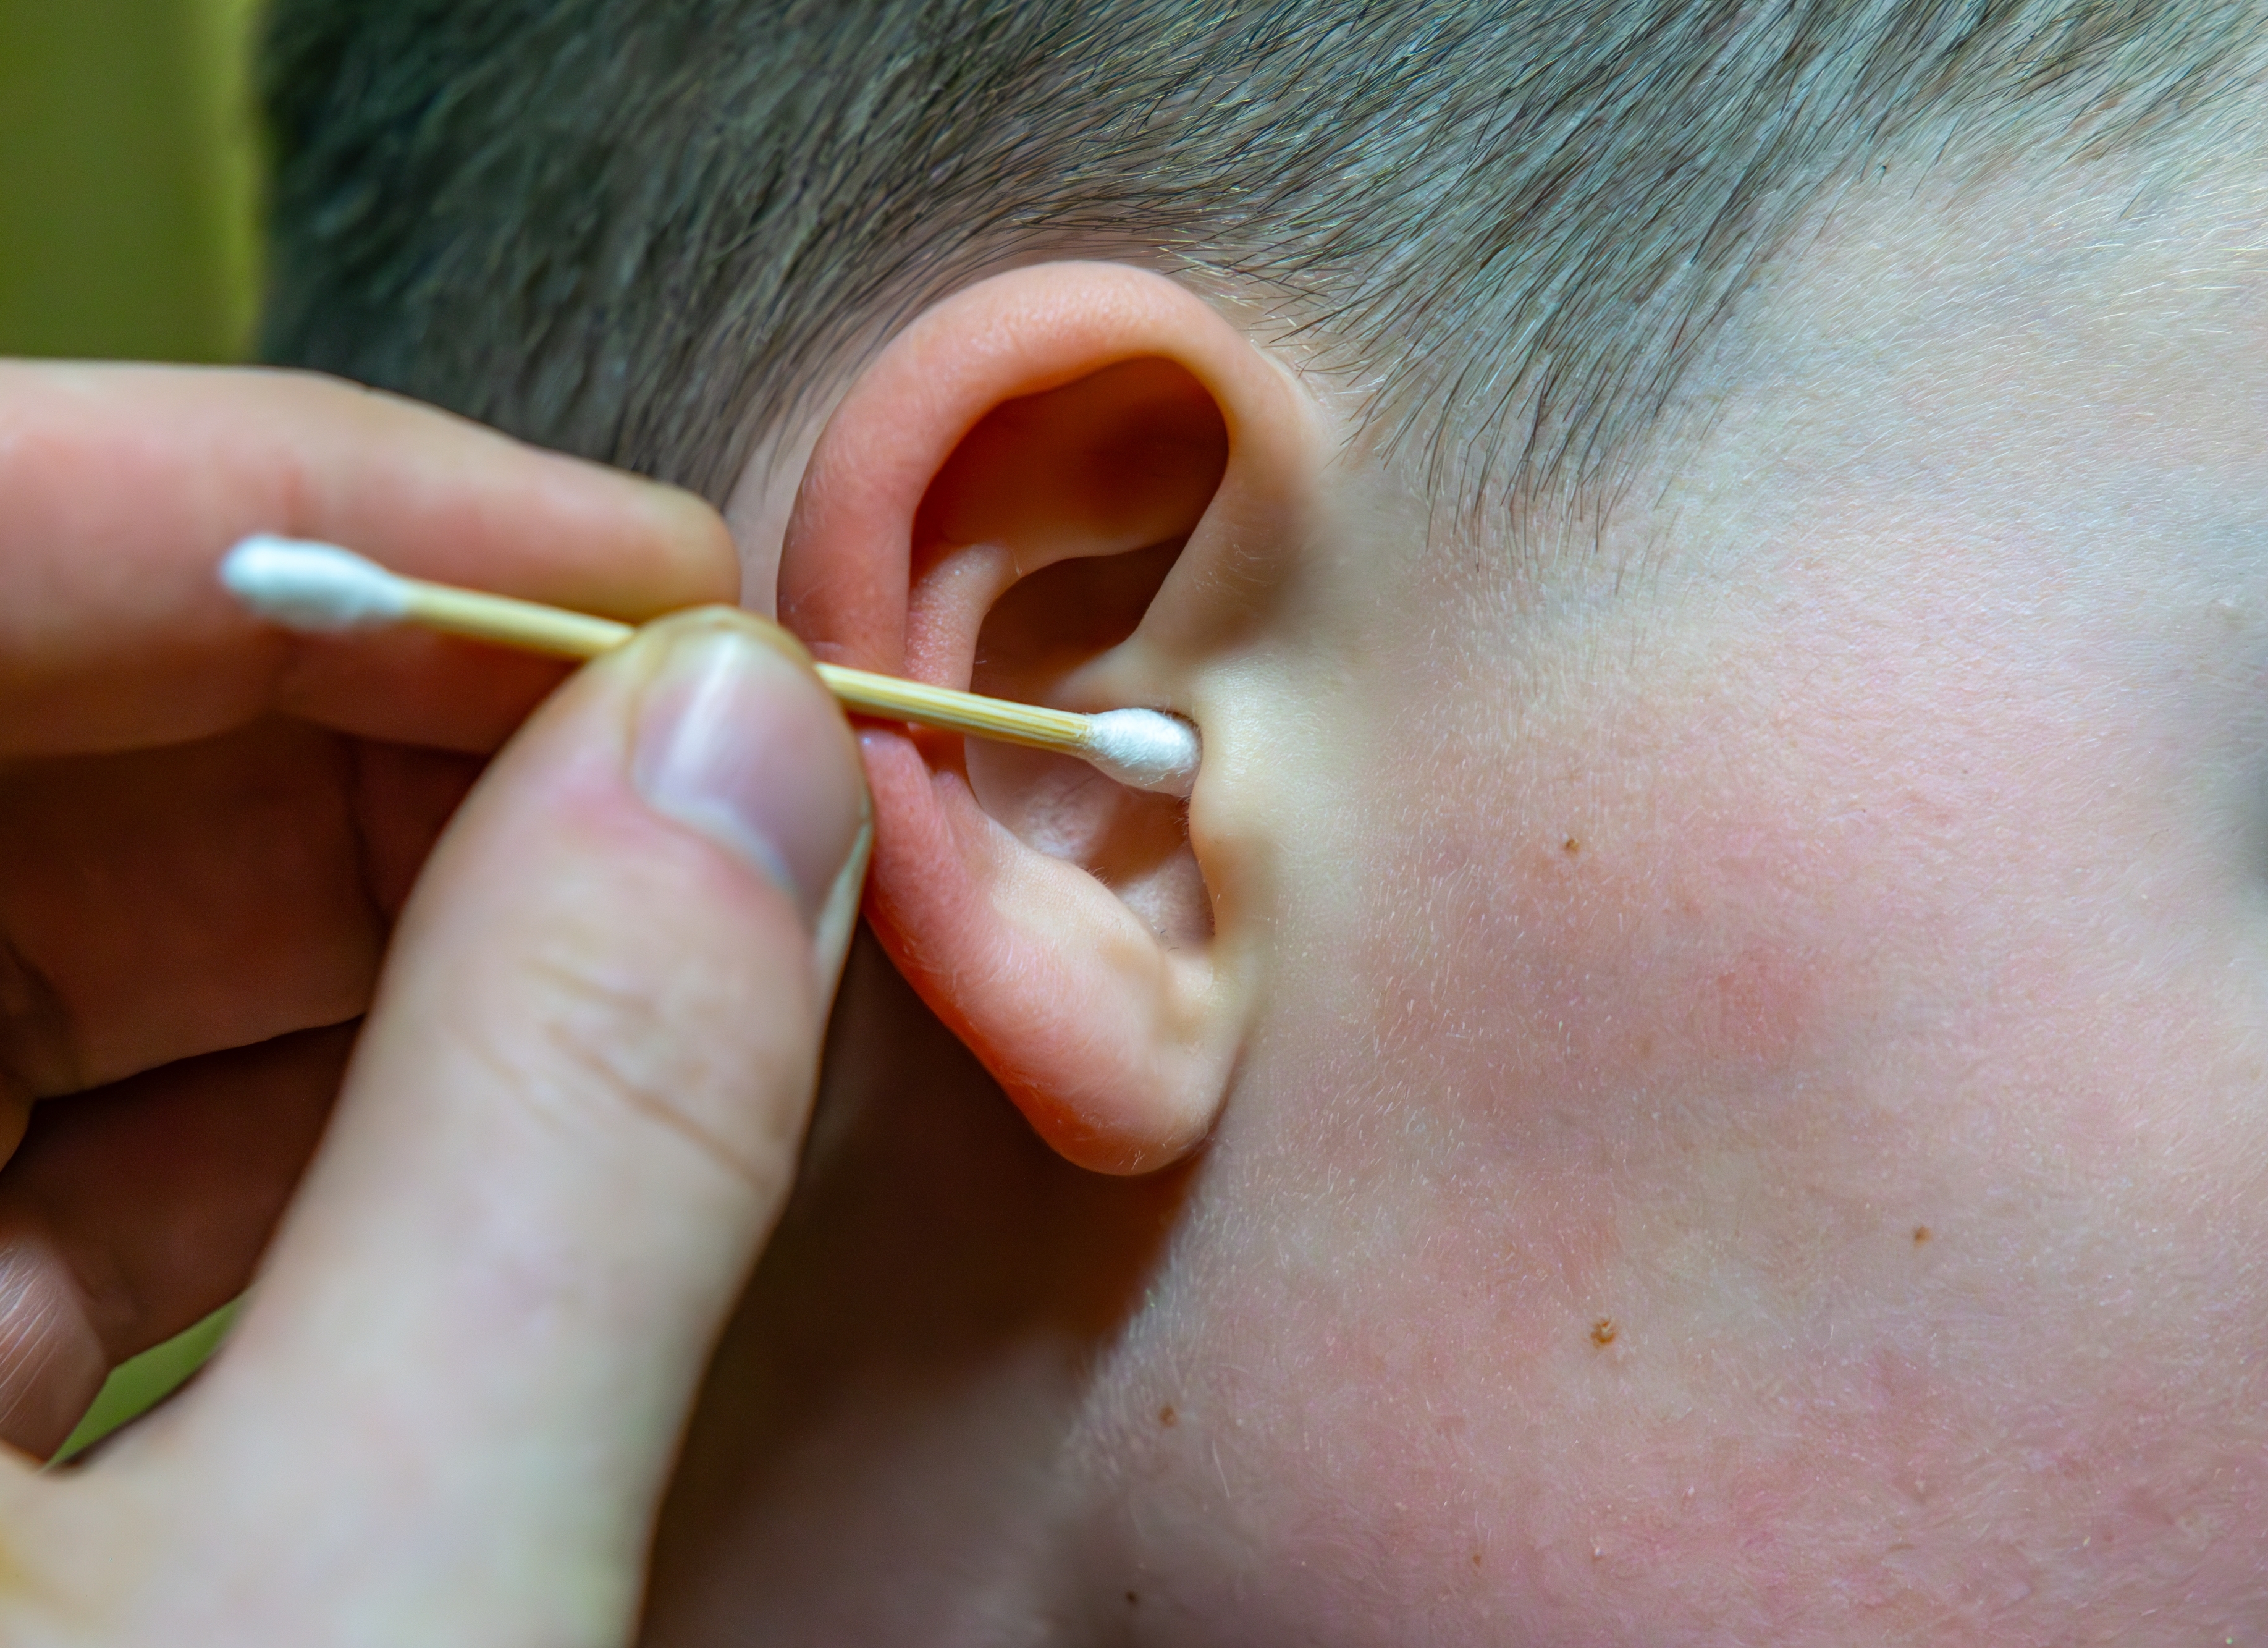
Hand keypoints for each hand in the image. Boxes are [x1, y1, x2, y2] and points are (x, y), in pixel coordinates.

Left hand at [0, 361, 870, 1642]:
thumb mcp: (367, 1601)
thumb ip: (566, 1155)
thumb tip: (748, 760)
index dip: (288, 510)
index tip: (647, 570)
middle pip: (19, 755)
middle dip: (397, 725)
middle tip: (720, 759)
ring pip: (62, 942)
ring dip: (407, 916)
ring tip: (684, 927)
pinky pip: (70, 1137)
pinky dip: (338, 1103)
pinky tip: (546, 1124)